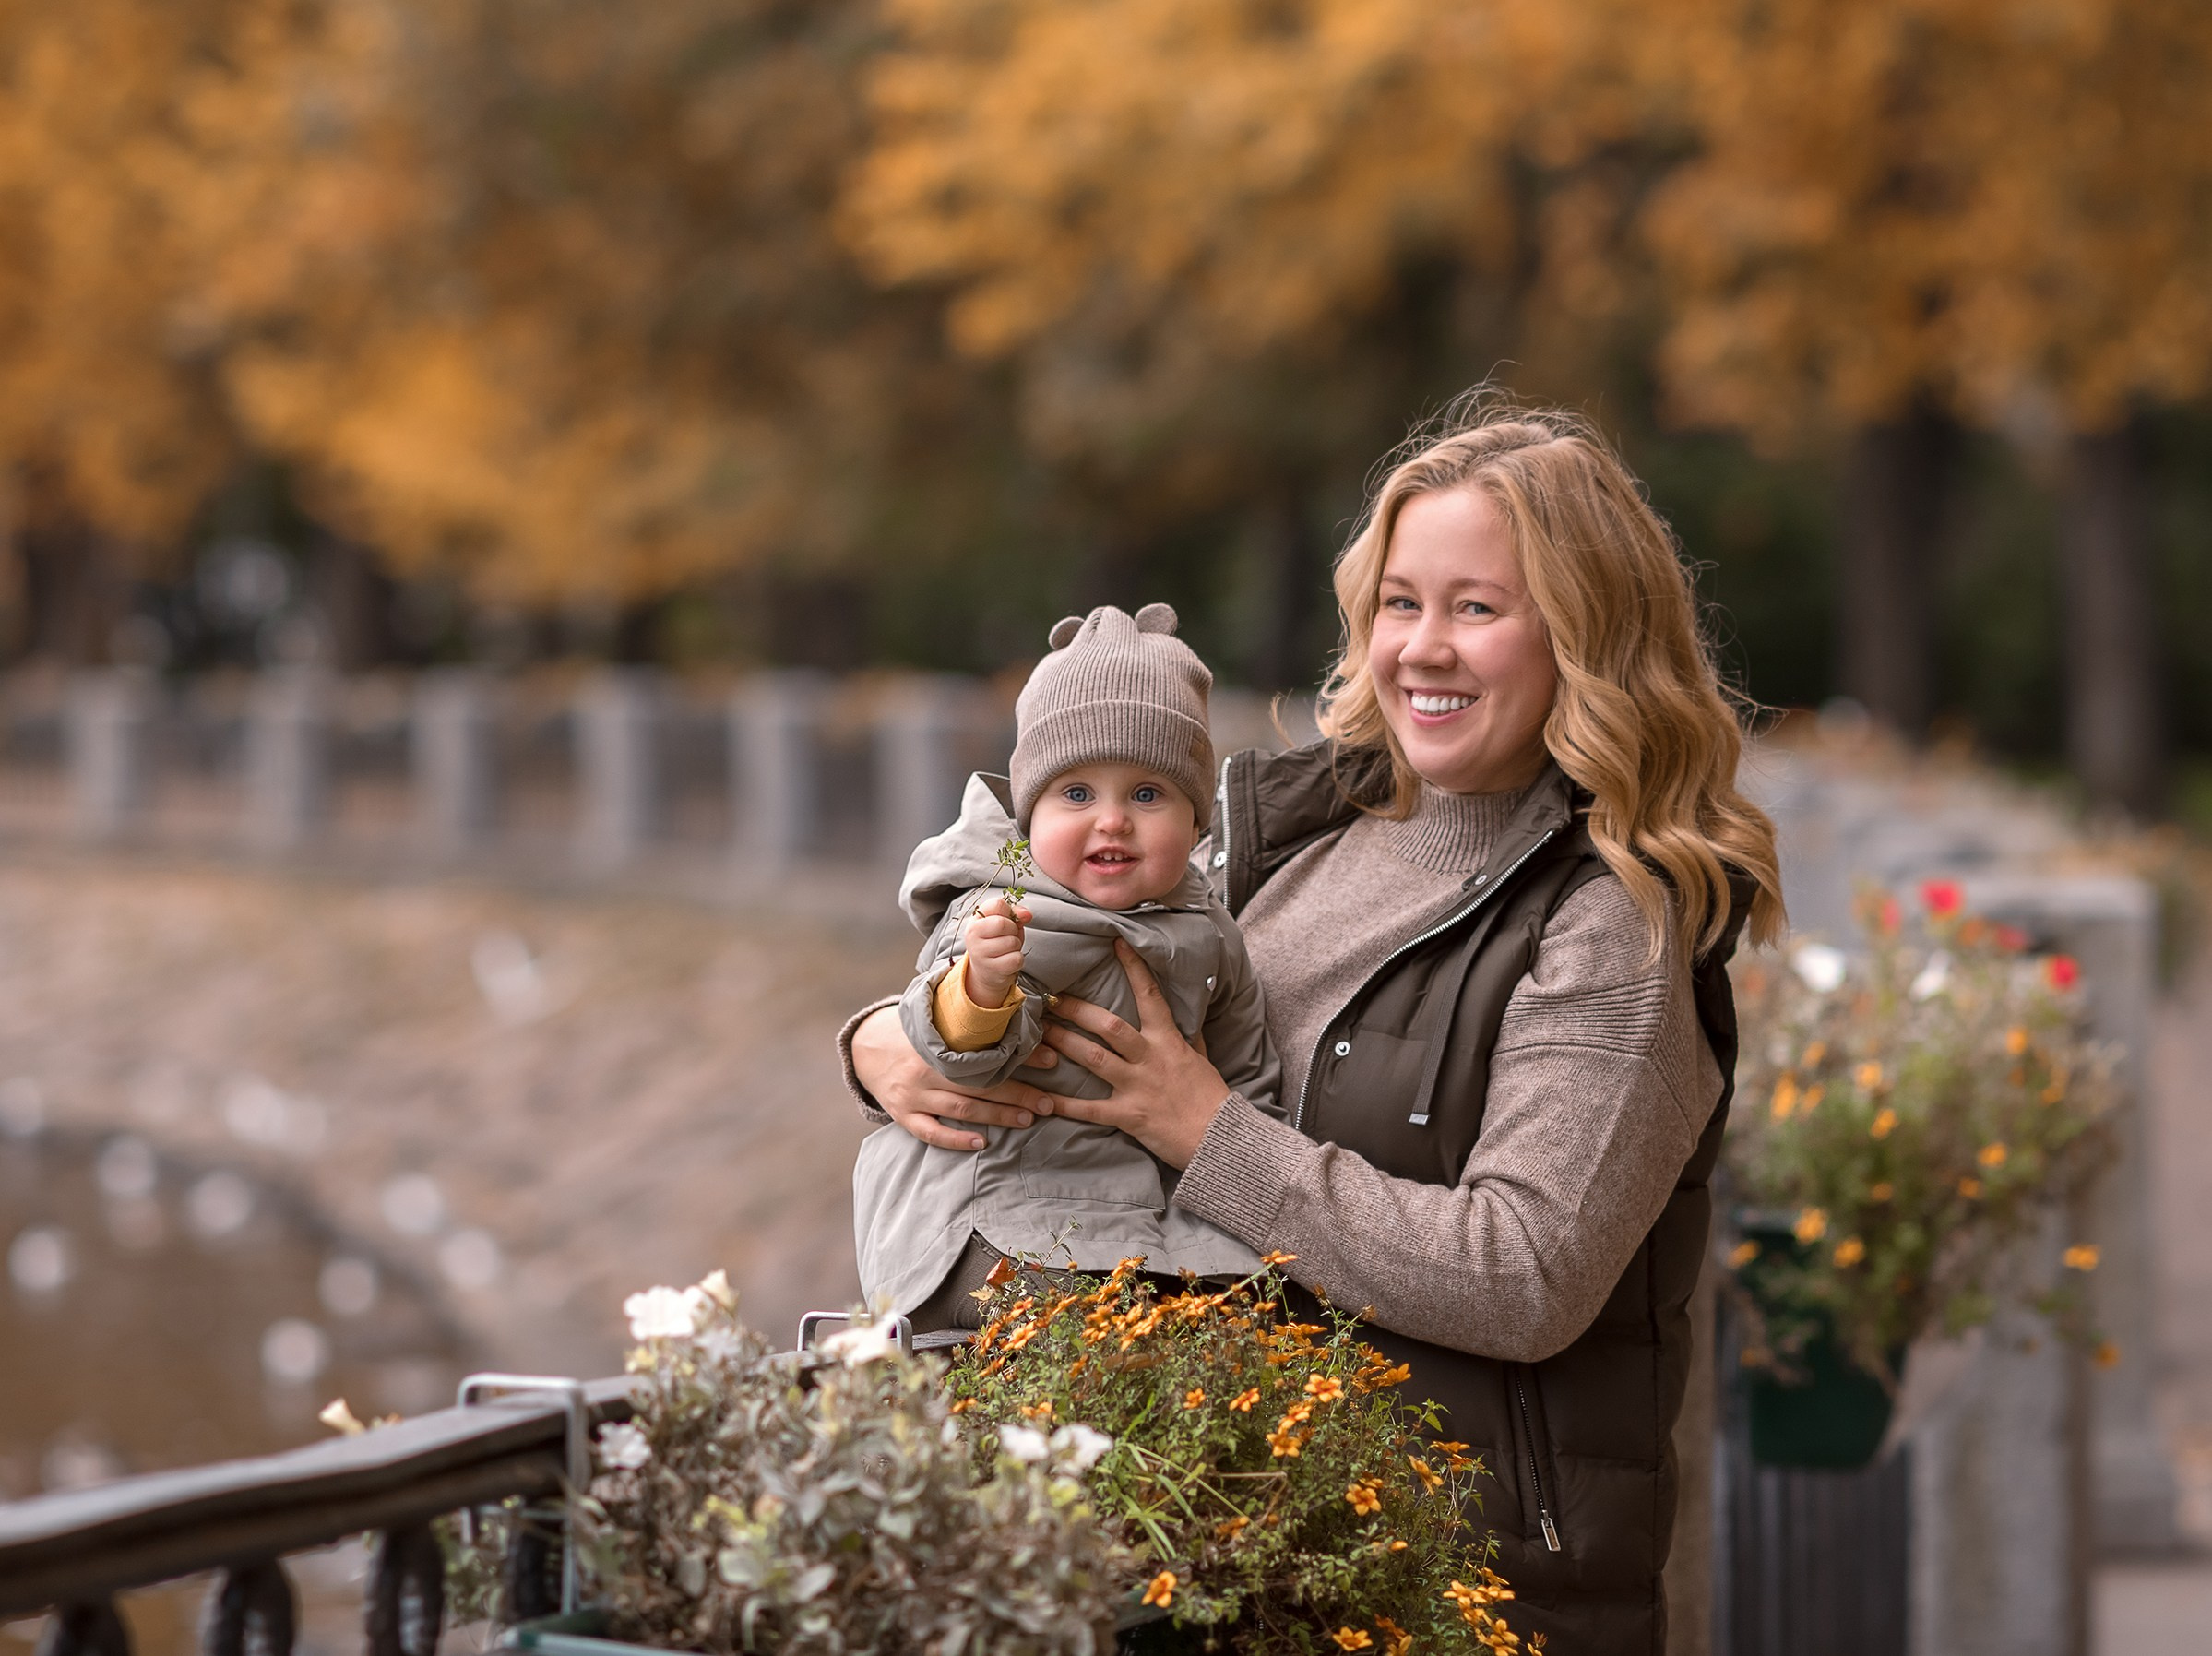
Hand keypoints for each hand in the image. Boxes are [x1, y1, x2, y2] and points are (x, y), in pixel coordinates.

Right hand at [850, 1003, 1055, 1151]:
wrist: (865, 1047)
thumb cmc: (912, 1031)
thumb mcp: (937, 1018)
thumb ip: (968, 1020)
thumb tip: (1016, 1013)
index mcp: (938, 1041)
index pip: (987, 1051)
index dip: (1021, 1056)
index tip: (1051, 1059)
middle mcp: (926, 1068)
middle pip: (979, 1085)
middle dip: (1018, 1094)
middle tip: (1049, 1103)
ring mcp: (913, 1094)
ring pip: (961, 1109)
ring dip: (998, 1115)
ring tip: (1027, 1119)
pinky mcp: (902, 1114)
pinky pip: (930, 1132)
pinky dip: (956, 1139)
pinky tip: (981, 1143)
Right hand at [961, 895, 1029, 1009]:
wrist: (986, 970)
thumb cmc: (996, 942)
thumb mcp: (1002, 923)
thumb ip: (1015, 913)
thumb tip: (1026, 914)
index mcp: (975, 920)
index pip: (997, 904)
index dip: (1009, 911)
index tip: (1008, 919)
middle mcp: (973, 936)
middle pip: (1003, 924)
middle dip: (1013, 929)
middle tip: (1008, 936)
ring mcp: (980, 954)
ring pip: (1012, 942)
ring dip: (1016, 946)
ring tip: (1007, 949)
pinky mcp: (992, 969)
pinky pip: (1016, 959)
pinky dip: (1017, 959)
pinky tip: (1008, 960)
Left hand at [1040, 940, 1229, 1168]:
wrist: (1220, 1138)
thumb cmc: (1211, 1097)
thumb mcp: (1201, 1058)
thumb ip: (1186, 1036)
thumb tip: (1184, 1013)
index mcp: (1169, 1041)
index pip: (1150, 995)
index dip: (1134, 967)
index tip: (1116, 943)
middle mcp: (1150, 1058)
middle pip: (1109, 1026)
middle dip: (1077, 1010)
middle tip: (1051, 997)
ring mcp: (1137, 1086)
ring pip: (1094, 1058)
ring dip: (1063, 1044)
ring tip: (1039, 1033)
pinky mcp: (1128, 1115)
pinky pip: (1090, 1109)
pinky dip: (1065, 1105)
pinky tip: (1043, 1100)